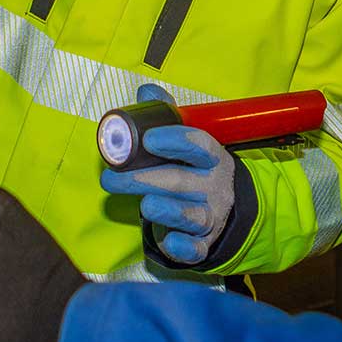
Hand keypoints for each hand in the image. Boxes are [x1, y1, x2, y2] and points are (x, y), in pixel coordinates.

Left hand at [99, 84, 246, 264]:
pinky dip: (183, 247)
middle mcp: (214, 187)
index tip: (149, 139)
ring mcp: (211, 217)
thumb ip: (167, 116)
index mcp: (212, 158)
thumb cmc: (198, 170)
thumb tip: (146, 92)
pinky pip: (195, 249)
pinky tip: (170, 242)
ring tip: (144, 205)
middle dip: (144, 179)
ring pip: (189, 215)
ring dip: (166, 210)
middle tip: (111, 178)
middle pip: (180, 181)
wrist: (230, 210)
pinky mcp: (204, 244)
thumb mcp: (191, 142)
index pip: (200, 145)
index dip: (176, 141)